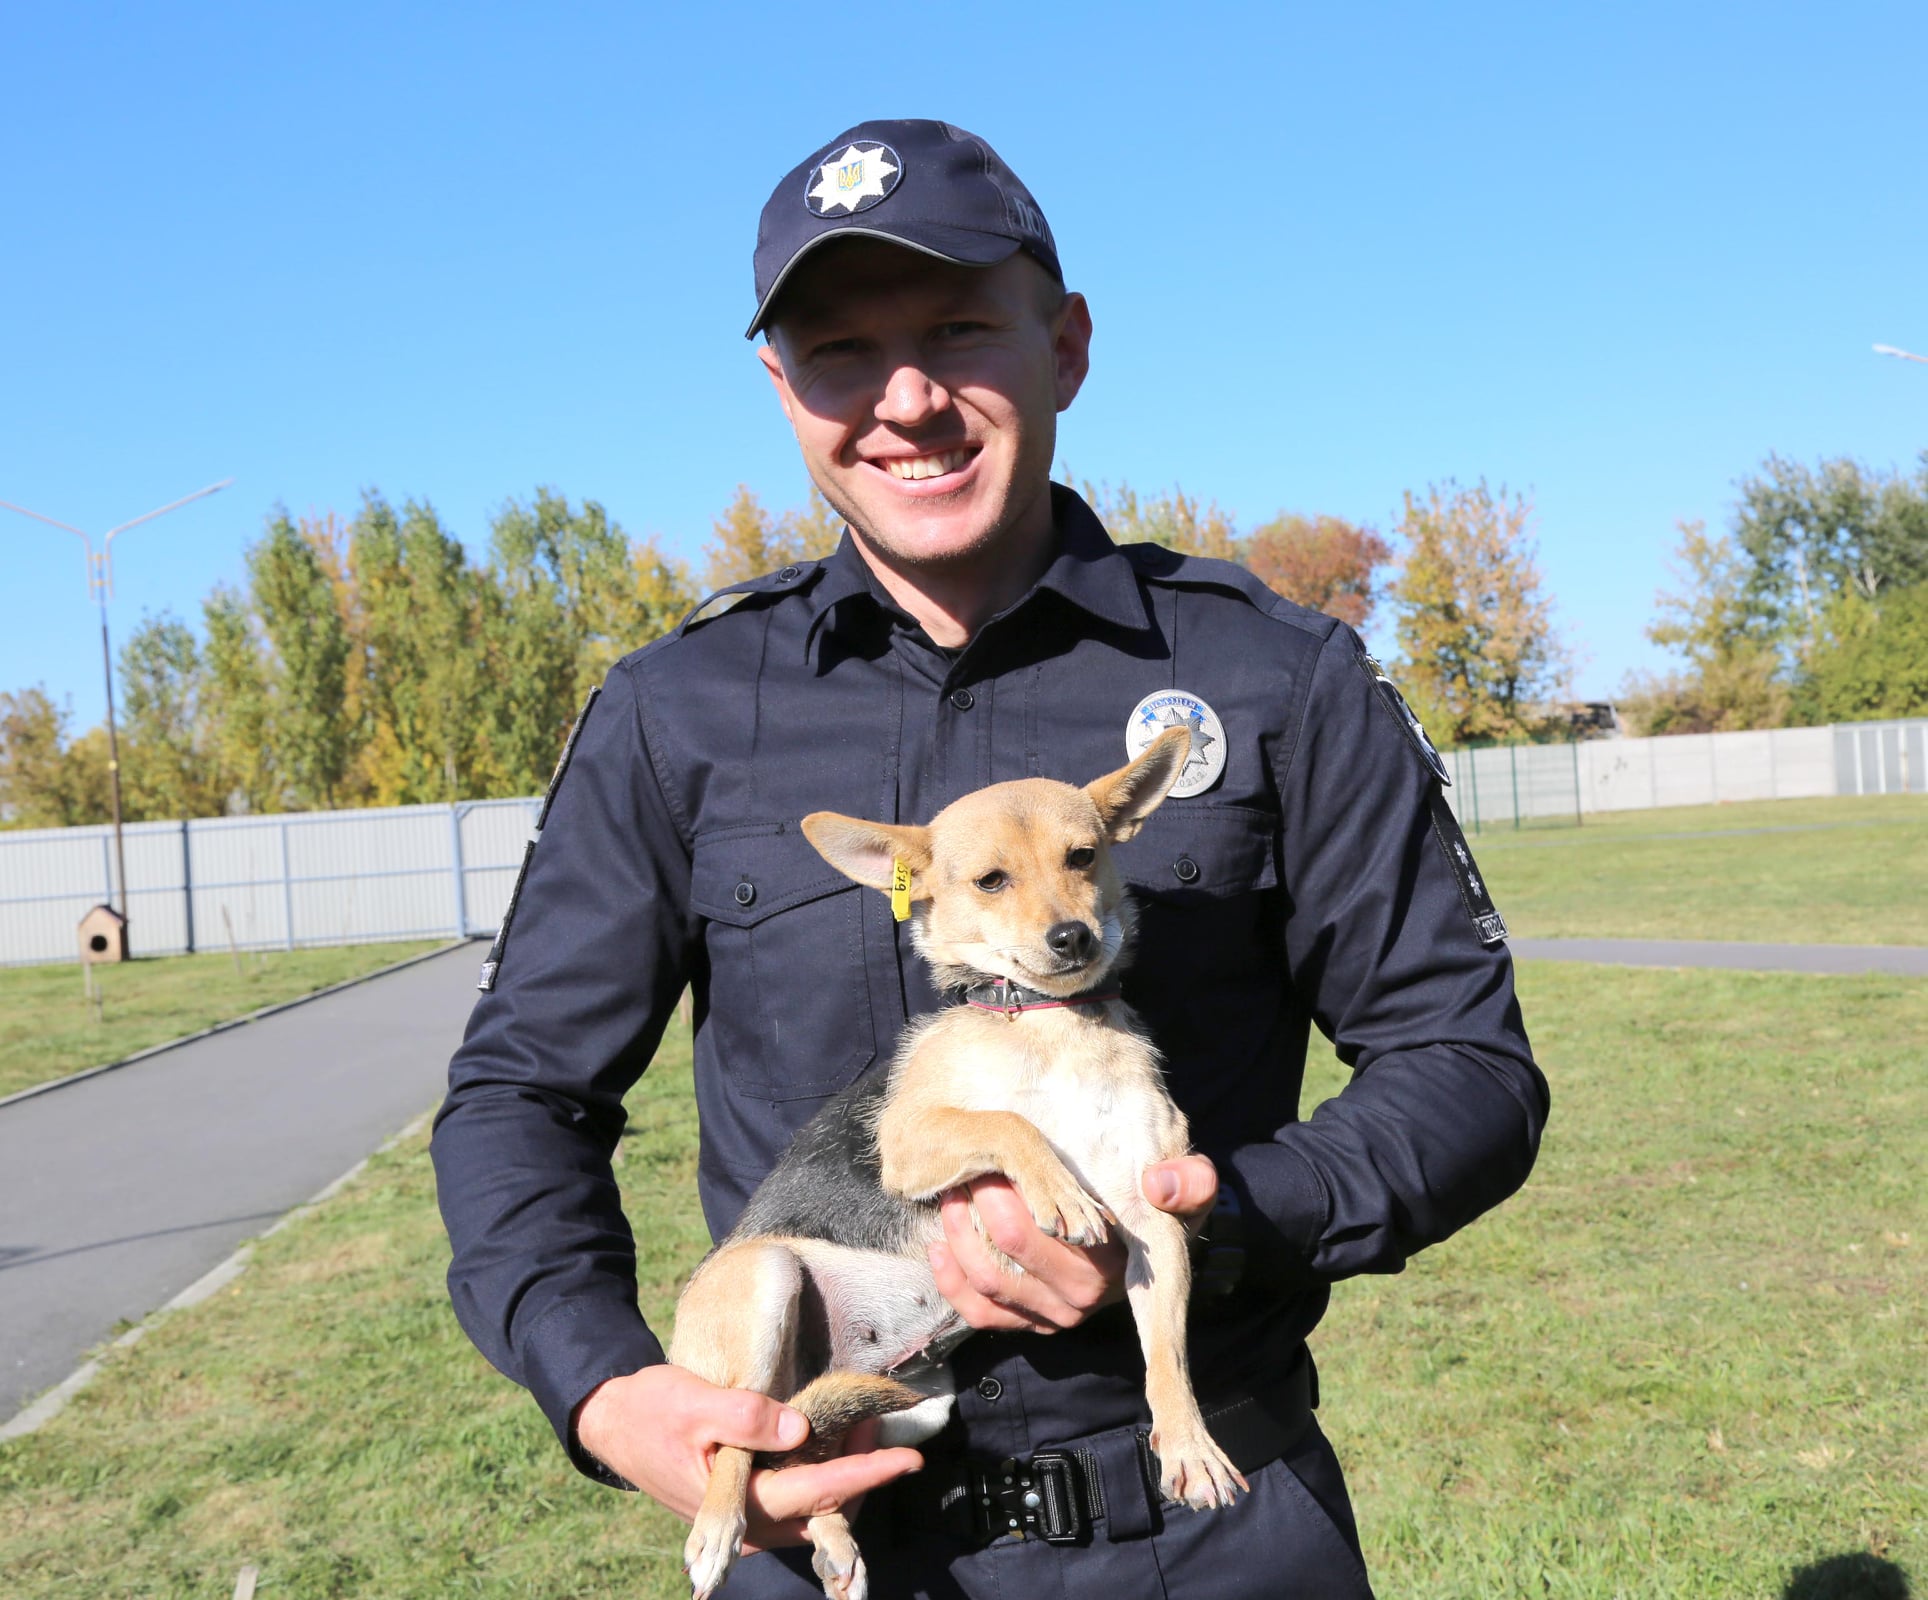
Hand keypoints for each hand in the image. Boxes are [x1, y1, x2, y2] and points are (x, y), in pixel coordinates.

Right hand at [573, 1364, 923, 1549]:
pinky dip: (822, 1474)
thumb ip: (746, 1417)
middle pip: (826, 1510)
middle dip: (863, 1471)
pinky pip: (798, 1501)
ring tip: (861, 1426)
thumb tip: (798, 1427)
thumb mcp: (695, 1403)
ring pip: (815, 1510)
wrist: (615, 1424)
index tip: (908, 1458)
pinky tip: (828, 1438)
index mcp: (740, 1503)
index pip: (817, 1492)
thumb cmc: (653, 1411)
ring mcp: (749, 1522)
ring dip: (845, 1473)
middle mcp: (750, 1524)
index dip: (867, 1474)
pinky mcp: (747, 1509)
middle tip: (879, 1423)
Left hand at [928, 1155, 1218, 1332]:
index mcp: (1117, 1260)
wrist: (1147, 1240)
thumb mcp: (1189, 1186)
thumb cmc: (1157, 1204)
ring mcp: (1053, 1316)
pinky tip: (938, 1243)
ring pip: (988, 1277)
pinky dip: (951, 1278)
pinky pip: (977, 1312)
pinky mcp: (1029, 1324)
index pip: (1057, 1231)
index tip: (995, 1168)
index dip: (1013, 1205)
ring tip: (954, 1193)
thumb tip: (1158, 1186)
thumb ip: (1192, 1181)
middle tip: (971, 1164)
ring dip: (960, 1232)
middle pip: (1012, 1245)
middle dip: (982, 1199)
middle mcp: (1085, 1297)